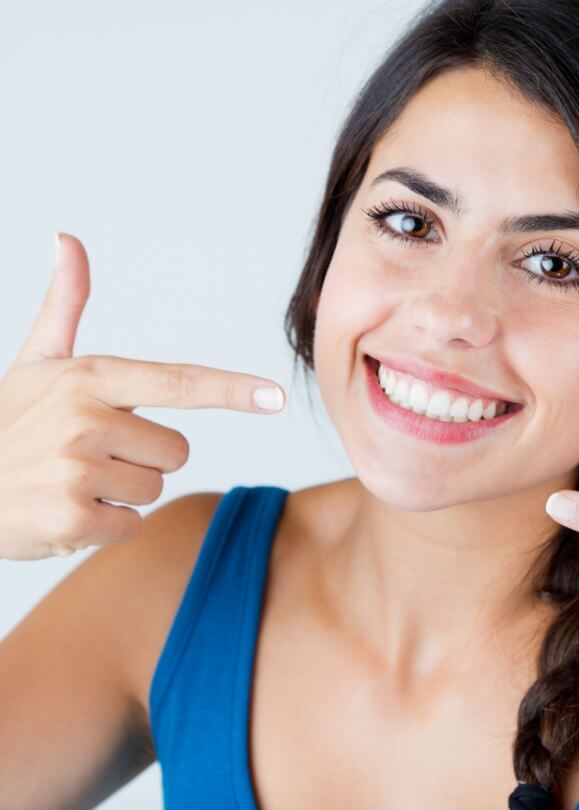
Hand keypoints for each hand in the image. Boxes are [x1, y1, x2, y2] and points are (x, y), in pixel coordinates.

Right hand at [0, 232, 286, 560]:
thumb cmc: (7, 425)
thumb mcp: (34, 363)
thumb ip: (64, 307)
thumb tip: (69, 240)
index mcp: (87, 378)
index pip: (177, 382)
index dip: (231, 390)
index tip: (276, 396)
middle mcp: (85, 419)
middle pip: (177, 451)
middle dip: (142, 459)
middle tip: (88, 456)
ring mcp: (77, 470)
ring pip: (154, 488)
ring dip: (121, 494)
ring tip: (72, 482)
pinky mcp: (71, 517)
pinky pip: (129, 525)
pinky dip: (103, 527)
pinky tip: (65, 510)